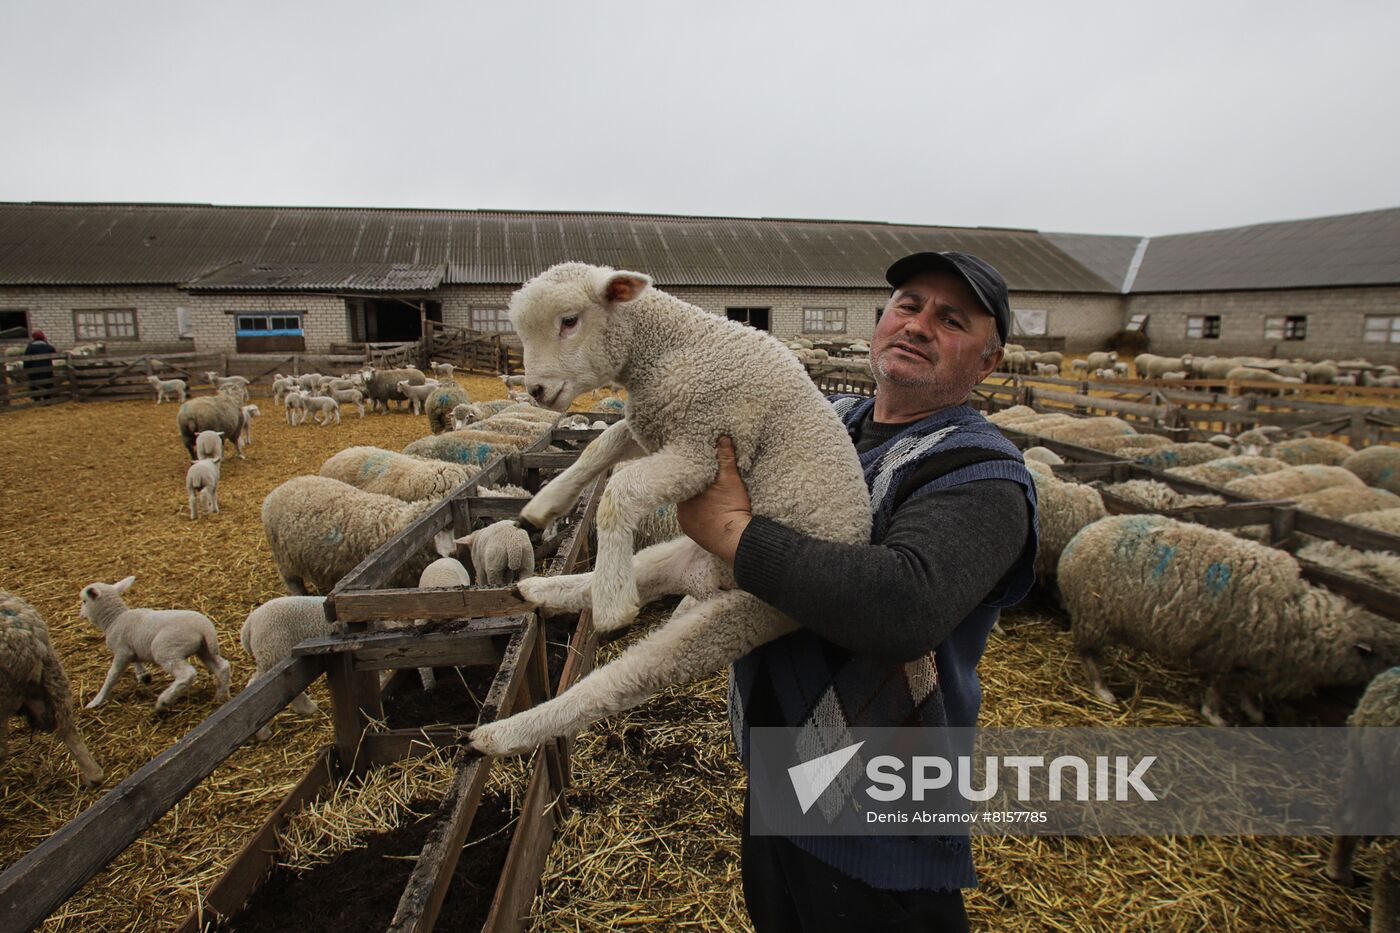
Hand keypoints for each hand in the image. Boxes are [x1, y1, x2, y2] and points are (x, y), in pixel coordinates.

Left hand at [677, 436, 751, 567]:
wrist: (738, 540)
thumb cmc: (732, 509)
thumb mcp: (731, 480)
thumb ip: (725, 458)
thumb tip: (722, 438)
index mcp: (685, 497)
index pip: (684, 481)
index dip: (693, 475)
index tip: (700, 471)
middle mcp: (681, 513)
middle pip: (687, 495)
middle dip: (696, 489)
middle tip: (708, 485)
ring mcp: (687, 526)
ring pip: (690, 509)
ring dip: (698, 504)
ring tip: (711, 499)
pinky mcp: (695, 536)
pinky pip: (694, 522)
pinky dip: (701, 516)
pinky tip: (711, 512)